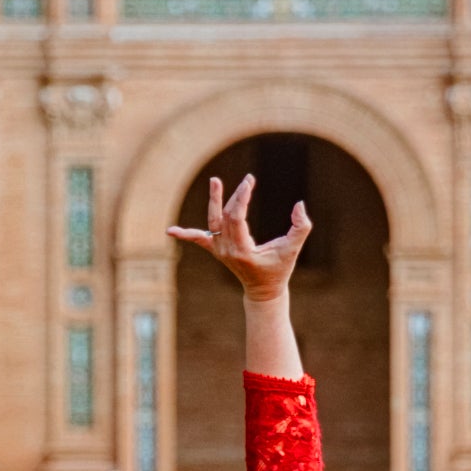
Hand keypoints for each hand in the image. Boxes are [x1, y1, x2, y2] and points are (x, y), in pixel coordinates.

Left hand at [168, 171, 311, 303]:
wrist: (263, 291)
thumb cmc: (279, 269)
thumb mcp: (292, 249)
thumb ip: (301, 227)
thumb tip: (299, 204)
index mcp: (242, 249)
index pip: (236, 217)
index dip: (241, 197)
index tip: (250, 181)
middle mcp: (227, 249)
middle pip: (226, 215)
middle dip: (237, 195)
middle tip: (248, 180)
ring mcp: (219, 250)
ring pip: (214, 221)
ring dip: (214, 201)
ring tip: (215, 180)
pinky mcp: (217, 250)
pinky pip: (198, 239)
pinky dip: (185, 234)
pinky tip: (170, 231)